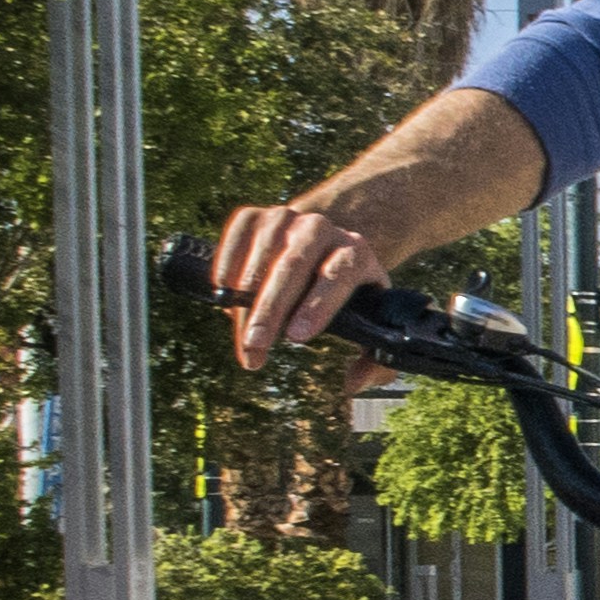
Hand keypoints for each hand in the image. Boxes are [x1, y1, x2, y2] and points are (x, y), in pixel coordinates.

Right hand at [211, 202, 386, 377]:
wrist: (321, 250)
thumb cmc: (344, 297)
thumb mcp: (369, 323)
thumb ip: (374, 361)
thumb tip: (353, 384)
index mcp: (356, 253)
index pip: (339, 274)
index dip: (318, 306)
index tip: (296, 338)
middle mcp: (322, 229)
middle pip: (294, 266)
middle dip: (271, 310)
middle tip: (255, 347)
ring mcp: (288, 218)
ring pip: (263, 253)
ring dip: (245, 297)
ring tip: (241, 335)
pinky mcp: (256, 216)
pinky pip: (238, 233)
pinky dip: (227, 263)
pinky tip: (225, 294)